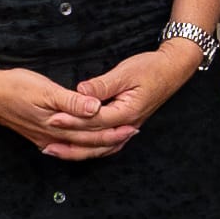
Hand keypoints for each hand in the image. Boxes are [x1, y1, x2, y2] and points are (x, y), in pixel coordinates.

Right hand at [0, 64, 137, 159]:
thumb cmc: (16, 87)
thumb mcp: (46, 90)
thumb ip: (72, 102)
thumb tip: (95, 109)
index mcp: (57, 126)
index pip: (91, 133)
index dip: (113, 131)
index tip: (133, 126)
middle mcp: (51, 136)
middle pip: (86, 142)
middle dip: (110, 140)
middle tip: (131, 133)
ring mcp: (43, 136)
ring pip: (75, 146)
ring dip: (95, 144)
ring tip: (114, 140)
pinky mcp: (36, 133)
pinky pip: (63, 145)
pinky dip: (77, 146)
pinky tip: (80, 144)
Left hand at [61, 46, 201, 156]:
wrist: (173, 69)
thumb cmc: (151, 67)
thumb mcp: (126, 71)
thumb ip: (102, 85)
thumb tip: (80, 92)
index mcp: (127, 112)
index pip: (93, 120)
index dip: (71, 119)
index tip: (51, 117)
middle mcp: (127, 125)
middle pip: (94, 138)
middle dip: (68, 138)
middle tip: (45, 140)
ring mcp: (129, 128)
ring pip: (100, 148)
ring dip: (76, 151)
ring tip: (54, 151)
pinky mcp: (127, 126)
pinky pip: (107, 145)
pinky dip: (91, 149)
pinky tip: (78, 150)